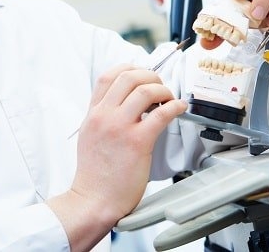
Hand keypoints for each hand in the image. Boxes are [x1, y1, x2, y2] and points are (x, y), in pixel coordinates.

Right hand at [46, 64, 186, 250]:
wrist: (93, 200)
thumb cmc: (94, 174)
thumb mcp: (89, 136)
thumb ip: (102, 117)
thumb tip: (123, 103)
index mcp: (92, 114)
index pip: (108, 76)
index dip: (129, 68)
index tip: (143, 74)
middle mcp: (104, 116)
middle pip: (129, 76)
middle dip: (151, 76)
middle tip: (160, 86)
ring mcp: (120, 128)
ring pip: (145, 90)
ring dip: (163, 90)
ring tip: (169, 99)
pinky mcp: (137, 142)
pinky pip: (161, 115)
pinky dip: (175, 106)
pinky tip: (179, 108)